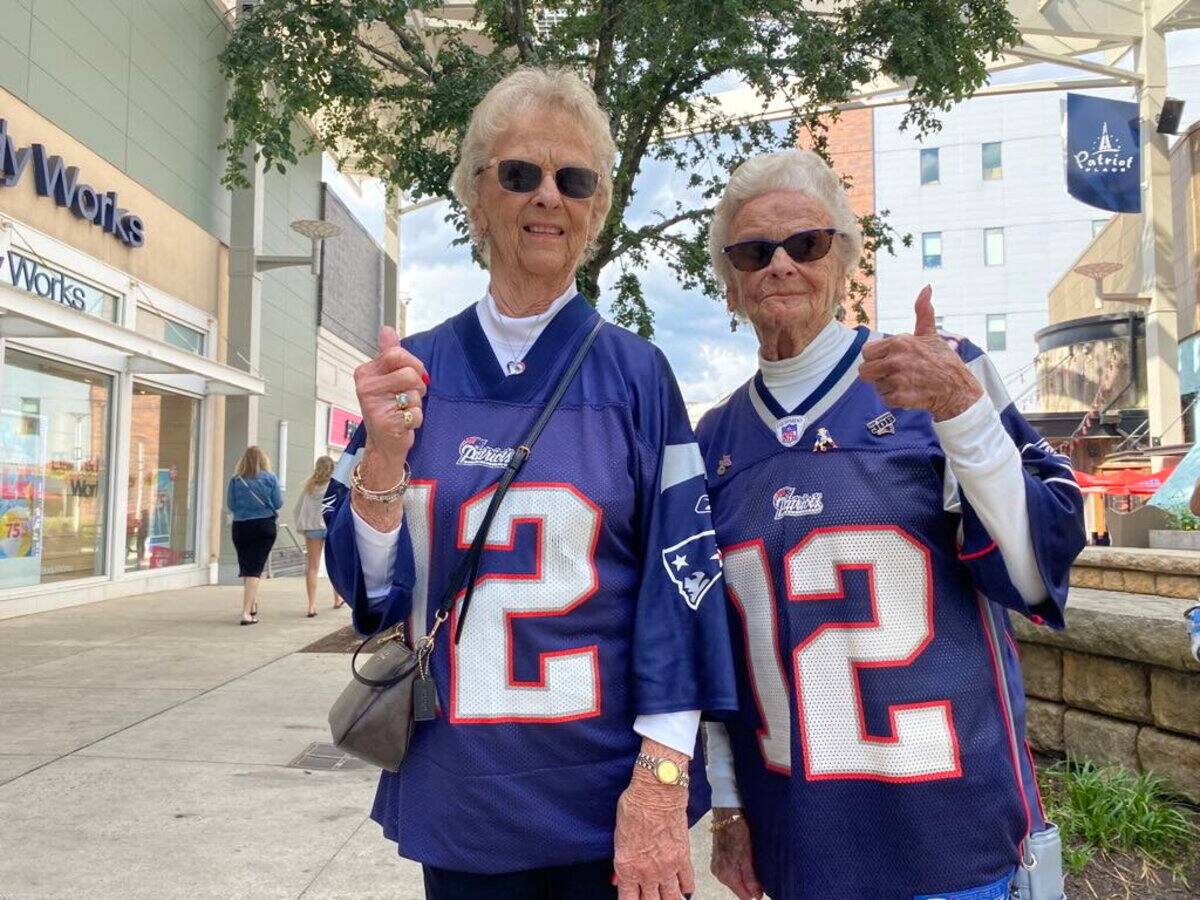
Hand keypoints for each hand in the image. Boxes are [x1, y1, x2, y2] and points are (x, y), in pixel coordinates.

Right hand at [353, 326, 427, 487]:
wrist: (384, 444)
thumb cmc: (388, 407)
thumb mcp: (386, 378)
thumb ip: (388, 353)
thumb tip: (386, 329)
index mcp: (365, 373)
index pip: (397, 354)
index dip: (413, 364)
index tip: (411, 375)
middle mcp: (366, 387)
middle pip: (410, 373)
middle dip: (418, 385)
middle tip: (408, 396)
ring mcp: (375, 405)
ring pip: (415, 393)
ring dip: (416, 403)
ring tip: (404, 409)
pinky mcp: (387, 422)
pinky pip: (417, 412)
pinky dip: (416, 419)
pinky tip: (404, 423)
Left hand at [614, 741, 693, 899]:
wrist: (657, 792)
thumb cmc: (633, 807)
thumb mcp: (619, 836)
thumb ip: (623, 859)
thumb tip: (621, 875)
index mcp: (627, 868)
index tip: (633, 899)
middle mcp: (647, 873)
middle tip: (651, 897)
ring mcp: (667, 868)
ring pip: (671, 899)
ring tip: (668, 898)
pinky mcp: (683, 859)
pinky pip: (687, 883)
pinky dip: (685, 888)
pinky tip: (683, 889)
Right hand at [710, 809, 761, 899]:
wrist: (726, 814)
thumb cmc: (737, 832)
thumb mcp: (747, 856)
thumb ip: (751, 878)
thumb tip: (757, 896)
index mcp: (726, 874)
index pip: (743, 896)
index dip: (755, 893)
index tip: (763, 885)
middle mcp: (719, 874)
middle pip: (739, 889)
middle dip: (750, 884)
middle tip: (759, 870)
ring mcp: (716, 867)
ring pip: (735, 880)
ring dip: (744, 876)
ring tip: (751, 862)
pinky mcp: (717, 860)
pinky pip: (730, 872)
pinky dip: (738, 868)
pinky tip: (744, 859)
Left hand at [859, 285, 982, 421]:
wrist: (958, 387)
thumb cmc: (942, 359)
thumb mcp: (930, 333)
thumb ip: (922, 311)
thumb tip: (927, 287)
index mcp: (899, 342)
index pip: (867, 352)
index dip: (876, 358)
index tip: (890, 360)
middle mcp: (896, 360)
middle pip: (864, 371)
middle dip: (876, 374)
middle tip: (894, 373)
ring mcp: (898, 379)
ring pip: (875, 386)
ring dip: (887, 387)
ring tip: (906, 382)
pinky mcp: (901, 397)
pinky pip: (885, 399)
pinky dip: (895, 399)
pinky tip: (909, 392)